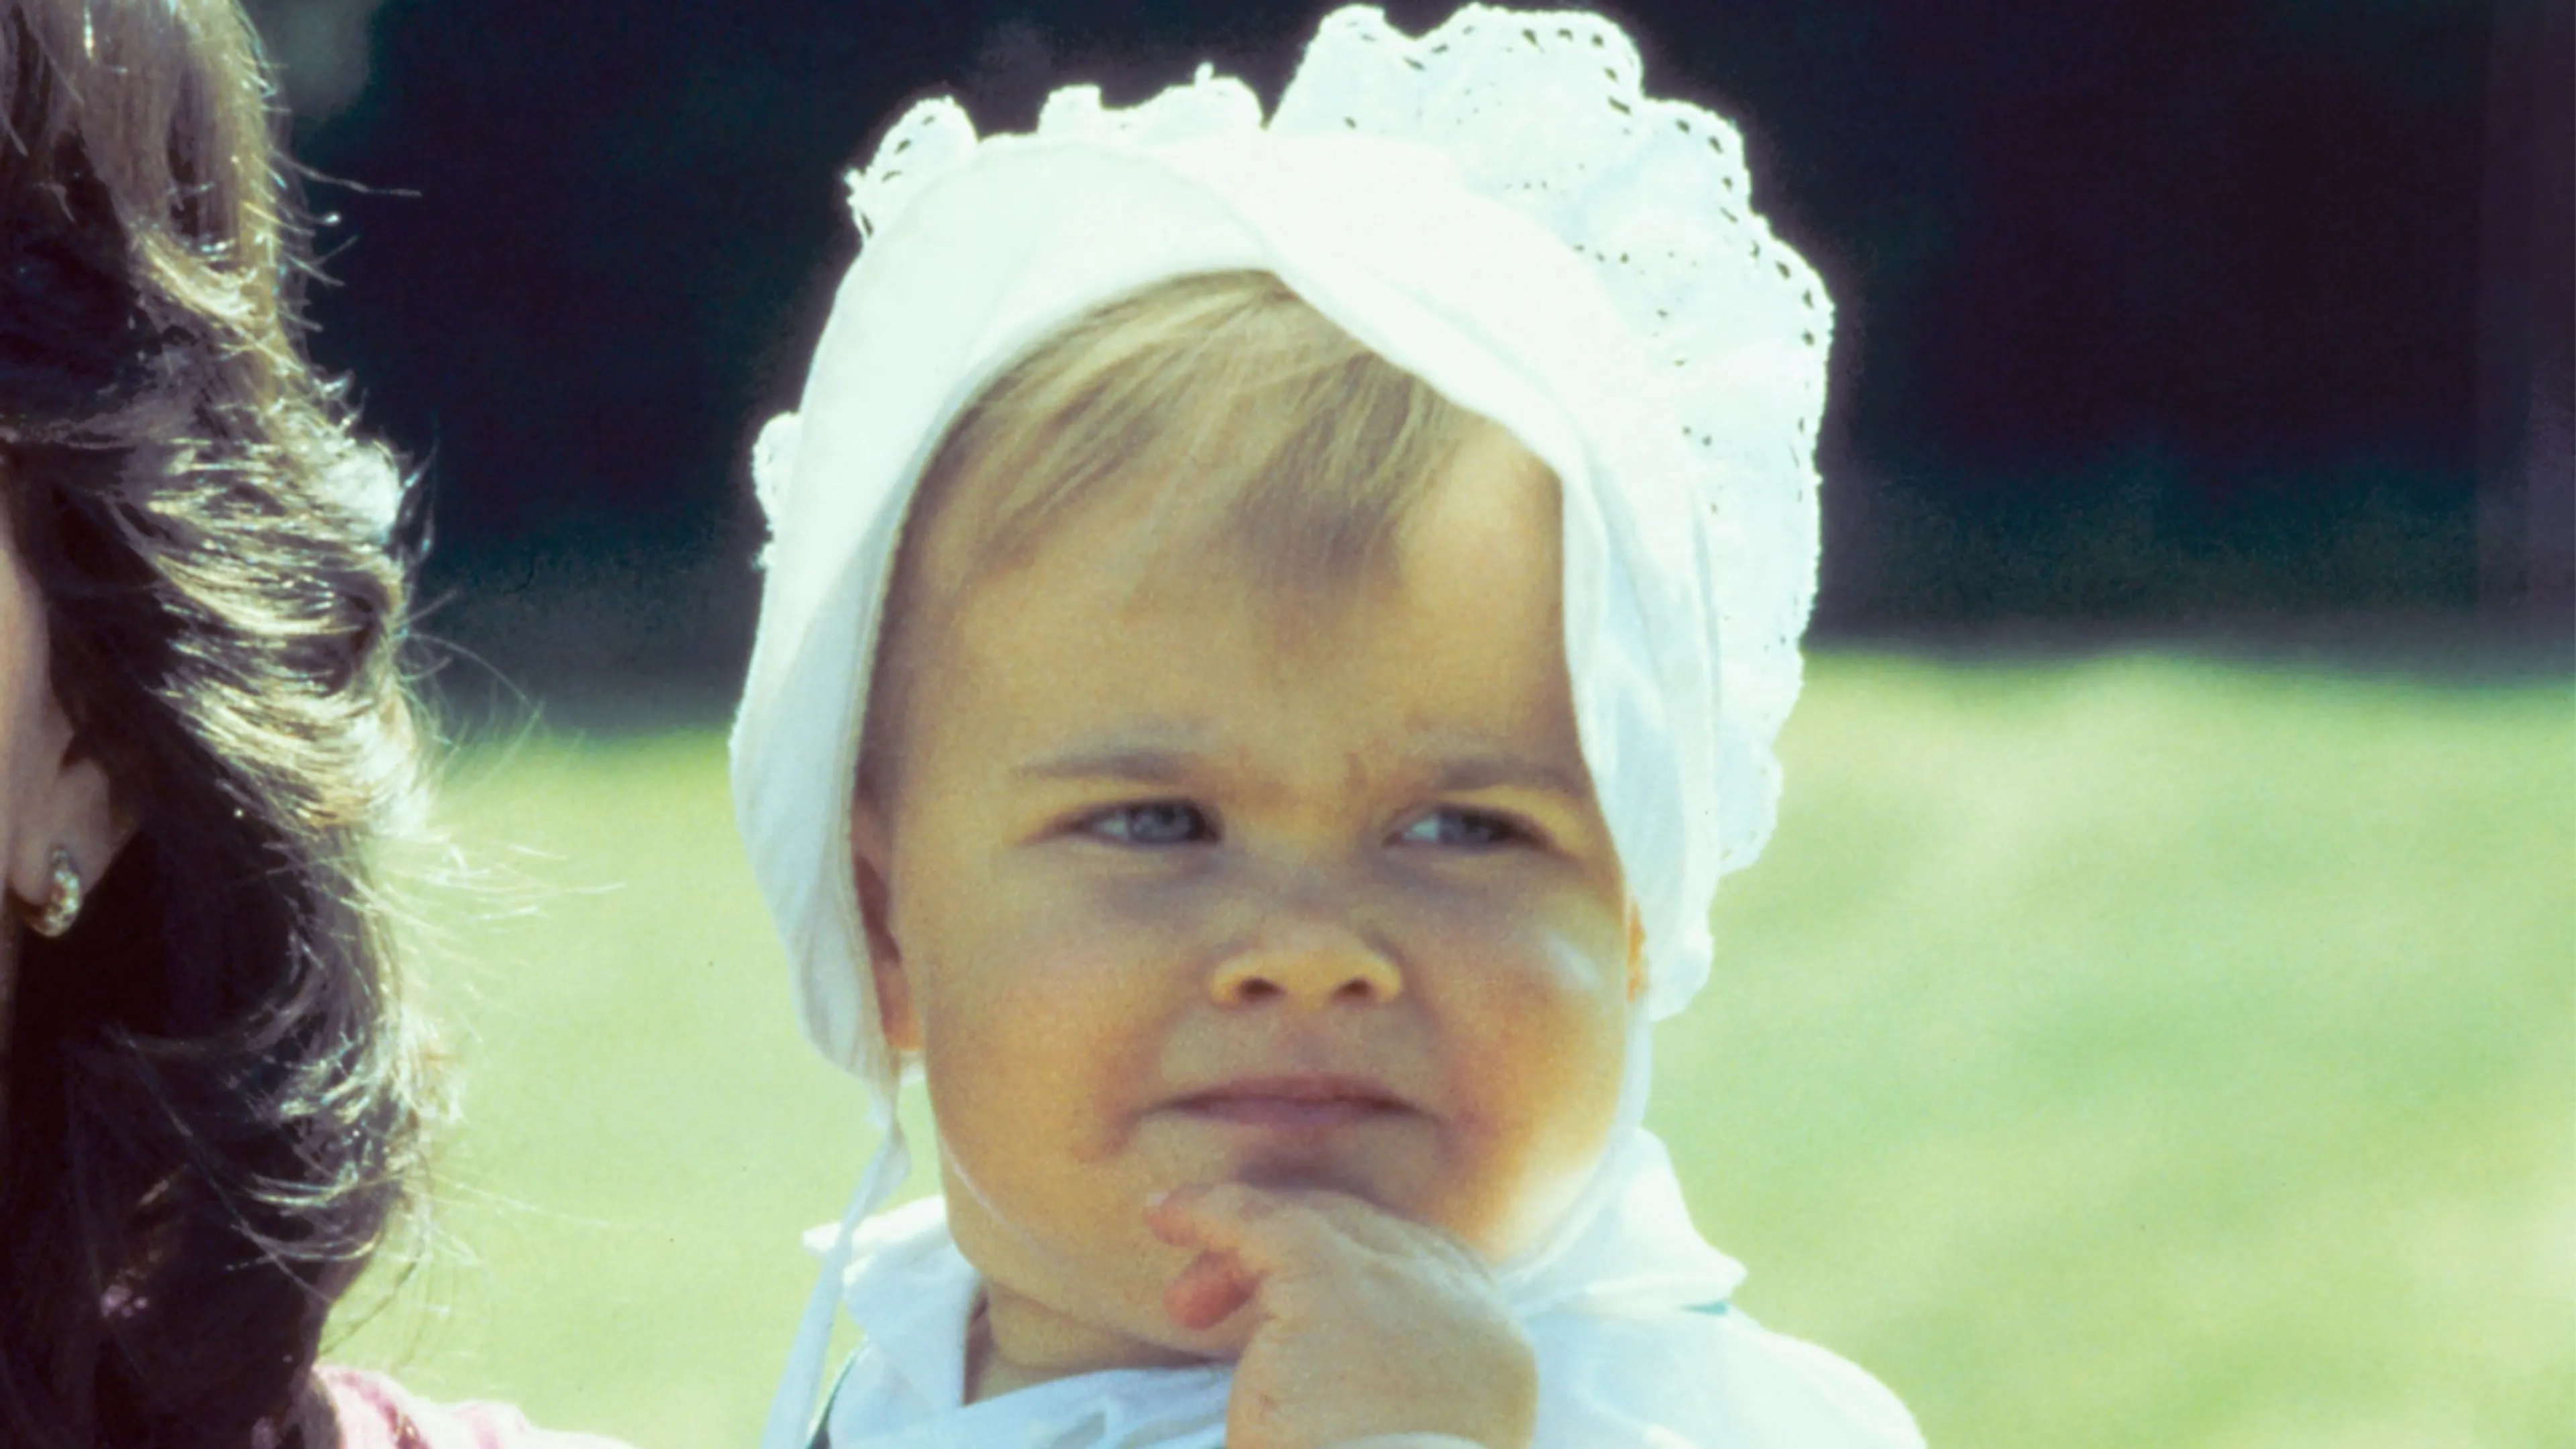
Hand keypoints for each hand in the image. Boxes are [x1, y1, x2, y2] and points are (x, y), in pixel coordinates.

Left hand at [1146, 1183, 1536, 1448]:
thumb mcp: (1407, 1436)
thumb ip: (1396, 1386)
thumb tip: (1338, 1372)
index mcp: (1494, 1351)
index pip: (1425, 1267)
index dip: (1353, 1264)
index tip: (1285, 1290)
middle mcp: (1460, 1303)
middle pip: (1367, 1239)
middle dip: (1287, 1263)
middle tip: (1216, 1312)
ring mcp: (1398, 1281)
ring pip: (1313, 1226)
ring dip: (1241, 1248)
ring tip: (1186, 1304)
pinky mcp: (1326, 1276)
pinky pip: (1257, 1221)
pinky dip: (1208, 1211)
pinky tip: (1165, 1214)